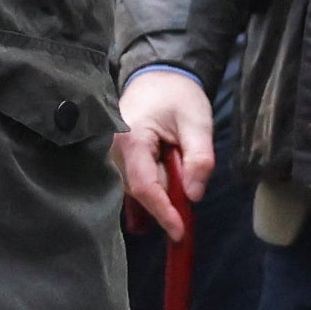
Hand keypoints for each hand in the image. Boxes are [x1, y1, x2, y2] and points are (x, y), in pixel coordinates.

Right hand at [115, 66, 214, 231]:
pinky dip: (155, 182)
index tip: (180, 232)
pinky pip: (135, 181)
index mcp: (130, 139)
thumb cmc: (177, 96)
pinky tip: (166, 162)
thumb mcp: (197, 122)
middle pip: (139, 190)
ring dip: (162, 186)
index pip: (144, 186)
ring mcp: (111, 156)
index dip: (163, 212)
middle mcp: (112, 150)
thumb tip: (193, 196)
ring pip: (137, 188)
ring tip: (176, 156)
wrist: (158, 77)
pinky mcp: (116, 160)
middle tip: (190, 178)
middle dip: (167, 197)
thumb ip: (198, 159)